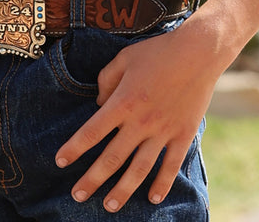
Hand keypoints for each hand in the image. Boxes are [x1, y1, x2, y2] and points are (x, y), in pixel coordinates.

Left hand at [54, 17, 227, 212]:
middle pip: (112, 158)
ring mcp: (163, 131)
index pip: (92, 131)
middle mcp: (141, 121)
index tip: (60, 161)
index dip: (74, 148)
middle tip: (78, 196)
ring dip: (123, 190)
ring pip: (139, 169)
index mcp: (123, 102)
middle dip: (92, 180)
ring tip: (109, 207)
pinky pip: (171, 165)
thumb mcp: (124, 57)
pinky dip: (162, 184)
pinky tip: (151, 198)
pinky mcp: (183, 134)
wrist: (198, 52)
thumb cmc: (157, 52)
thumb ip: (106, 79)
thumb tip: (98, 102)